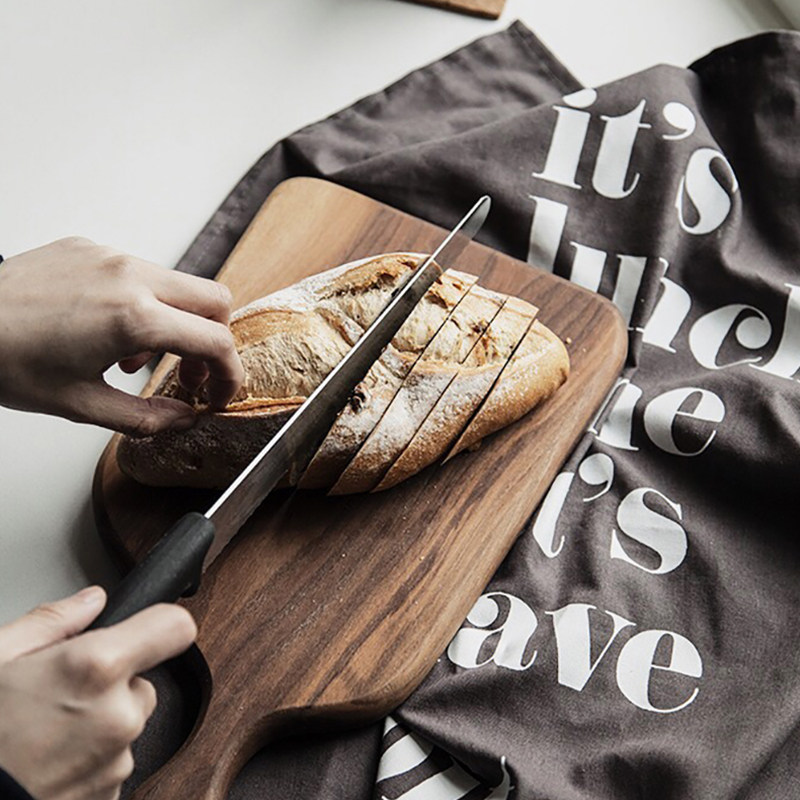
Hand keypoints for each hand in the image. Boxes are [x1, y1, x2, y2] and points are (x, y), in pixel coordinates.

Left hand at [0, 237, 243, 434]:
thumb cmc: (5, 360)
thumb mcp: (82, 405)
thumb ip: (147, 417)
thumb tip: (182, 419)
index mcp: (133, 318)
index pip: (216, 342)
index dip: (229, 375)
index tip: (218, 394)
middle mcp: (129, 277)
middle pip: (214, 300)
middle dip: (215, 341)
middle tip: (191, 373)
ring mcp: (109, 256)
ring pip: (179, 284)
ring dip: (177, 323)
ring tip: (136, 357)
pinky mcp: (90, 247)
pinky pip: (140, 272)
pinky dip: (145, 303)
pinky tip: (110, 330)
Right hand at [0, 586, 195, 799]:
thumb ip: (52, 622)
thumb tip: (90, 602)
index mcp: (95, 668)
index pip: (174, 628)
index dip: (161, 624)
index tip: (149, 627)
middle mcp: (118, 715)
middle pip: (142, 683)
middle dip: (111, 686)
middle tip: (58, 697)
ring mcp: (116, 761)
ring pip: (126, 726)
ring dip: (99, 727)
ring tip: (43, 735)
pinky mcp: (110, 795)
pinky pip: (111, 764)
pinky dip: (88, 762)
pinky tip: (47, 763)